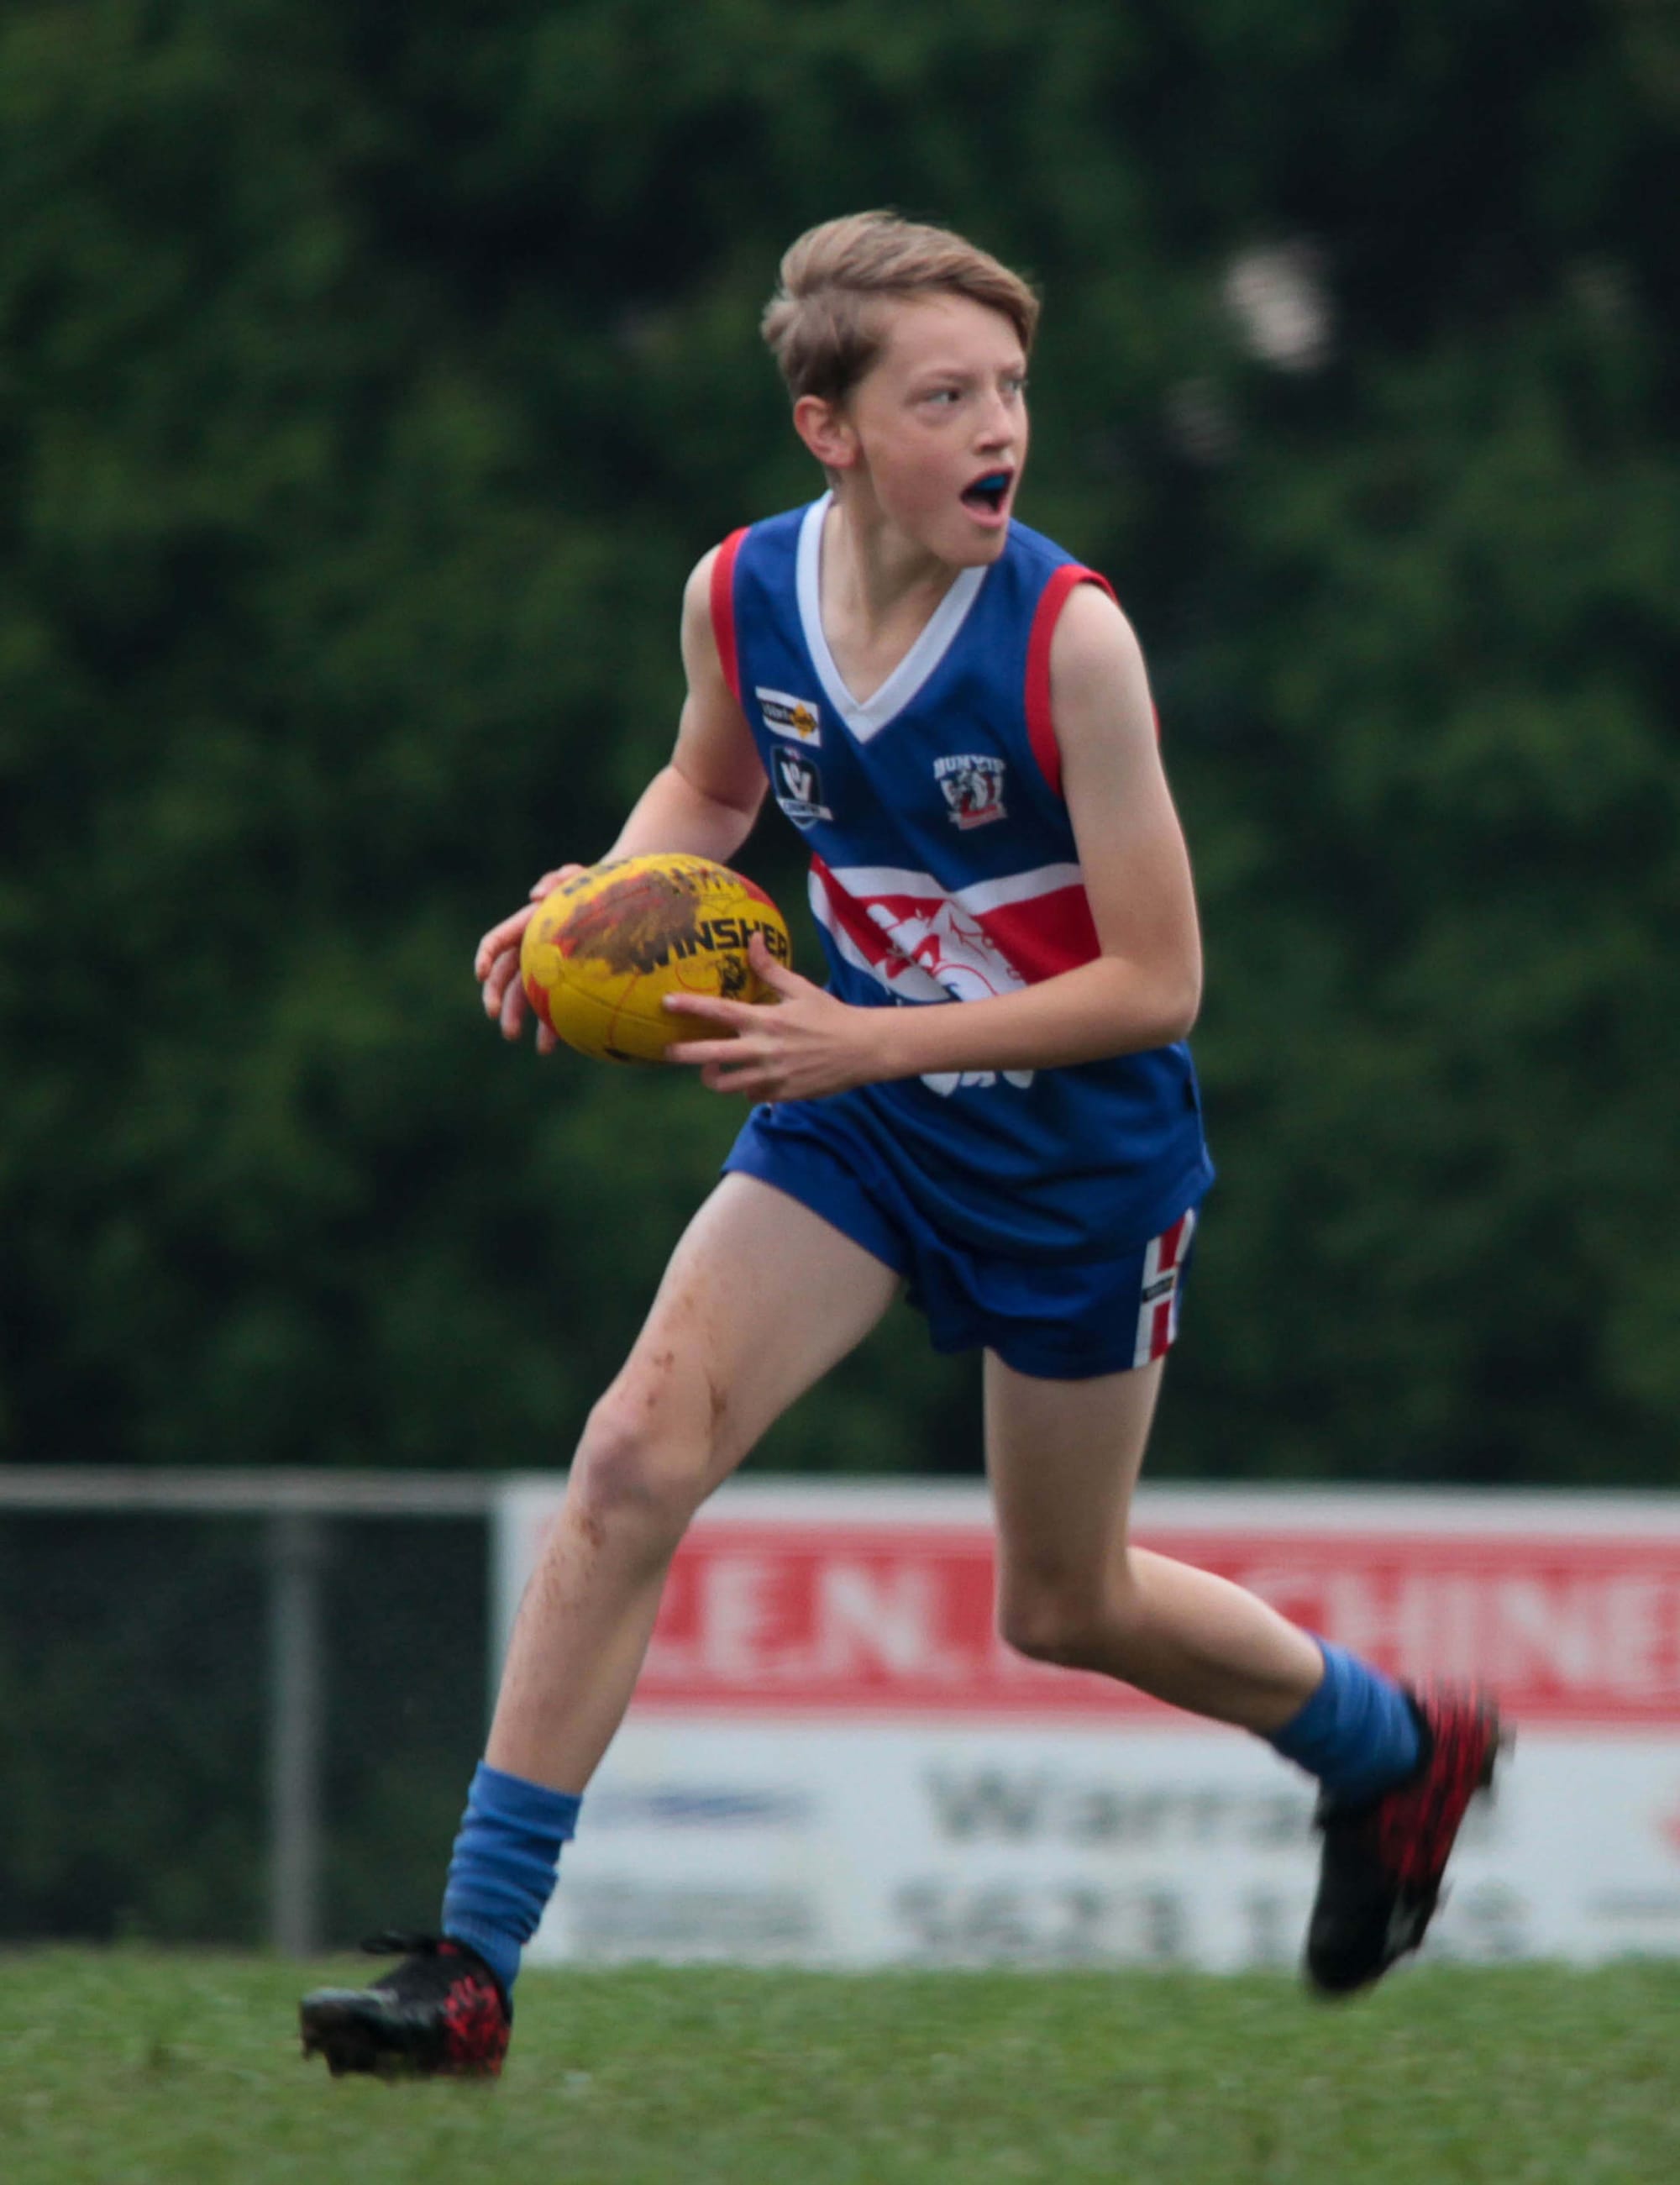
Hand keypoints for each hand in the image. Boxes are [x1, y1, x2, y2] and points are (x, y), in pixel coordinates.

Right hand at [474, 865, 584, 1052]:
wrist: (620, 908)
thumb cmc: (594, 889)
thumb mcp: (579, 878)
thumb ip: (559, 877)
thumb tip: (535, 894)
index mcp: (526, 928)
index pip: (496, 942)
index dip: (485, 957)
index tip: (481, 975)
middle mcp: (531, 952)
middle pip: (504, 977)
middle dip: (495, 998)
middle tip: (496, 1017)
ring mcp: (546, 973)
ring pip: (524, 998)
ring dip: (517, 1018)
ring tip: (517, 1037)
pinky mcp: (564, 989)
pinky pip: (553, 1010)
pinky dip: (550, 1028)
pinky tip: (551, 1046)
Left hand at [663, 934, 887, 1098]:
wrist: (864, 1049)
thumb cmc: (831, 1015)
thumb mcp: (801, 989)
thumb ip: (771, 969)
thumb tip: (753, 939)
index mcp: (766, 1020)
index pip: (720, 1012)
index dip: (690, 1006)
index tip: (666, 1002)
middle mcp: (765, 1050)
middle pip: (712, 1056)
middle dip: (684, 1054)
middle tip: (666, 1050)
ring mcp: (773, 1076)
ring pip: (727, 1084)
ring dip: (713, 1077)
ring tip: (709, 1070)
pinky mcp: (783, 1094)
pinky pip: (753, 1095)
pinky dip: (747, 1088)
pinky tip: (748, 1080)